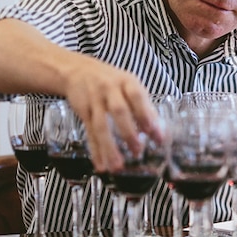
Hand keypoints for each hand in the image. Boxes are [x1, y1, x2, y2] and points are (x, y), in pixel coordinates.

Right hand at [0, 19, 160, 173]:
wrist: (76, 70)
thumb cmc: (111, 81)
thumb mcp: (129, 85)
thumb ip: (143, 106)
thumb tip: (159, 131)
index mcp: (126, 81)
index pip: (137, 97)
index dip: (147, 115)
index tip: (156, 134)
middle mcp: (109, 89)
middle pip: (118, 111)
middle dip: (129, 132)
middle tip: (138, 151)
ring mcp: (94, 100)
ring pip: (101, 126)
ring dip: (109, 147)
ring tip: (118, 166)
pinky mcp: (83, 111)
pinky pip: (89, 133)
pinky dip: (95, 150)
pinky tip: (101, 165)